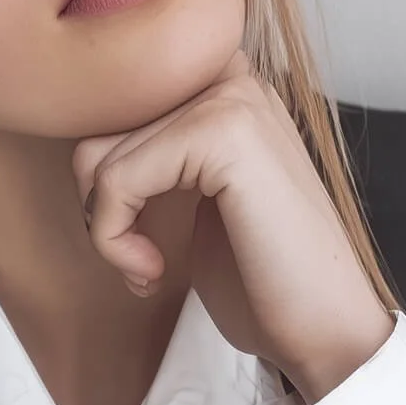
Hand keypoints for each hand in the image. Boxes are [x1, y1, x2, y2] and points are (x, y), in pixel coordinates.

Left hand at [71, 49, 394, 404]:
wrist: (326, 327)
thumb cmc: (263, 276)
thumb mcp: (196, 198)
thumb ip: (153, 155)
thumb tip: (79, 148)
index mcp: (223, 87)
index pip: (113, 106)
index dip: (103, 178)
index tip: (132, 237)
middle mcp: (230, 77)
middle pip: (97, 125)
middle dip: (97, 203)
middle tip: (136, 260)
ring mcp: (231, 99)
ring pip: (99, 154)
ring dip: (105, 228)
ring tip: (146, 268)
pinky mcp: (225, 133)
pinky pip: (118, 179)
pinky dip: (115, 238)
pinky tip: (154, 271)